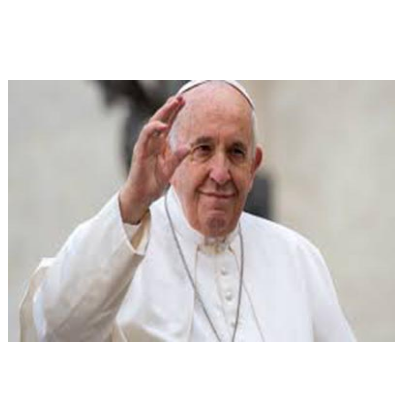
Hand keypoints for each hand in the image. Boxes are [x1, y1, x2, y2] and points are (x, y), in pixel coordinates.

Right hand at [119, 96, 189, 223]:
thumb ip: (177, 158)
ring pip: (152, 125)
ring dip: (163, 114)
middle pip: (160, 121)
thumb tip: (188, 147)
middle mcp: (150, 143)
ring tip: (173, 104)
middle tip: (180, 97)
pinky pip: (145, 138)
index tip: (184, 101)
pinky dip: (153, 130)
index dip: (174, 113)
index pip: (167, 125)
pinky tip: (162, 125)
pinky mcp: (139, 154)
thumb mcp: (170, 170)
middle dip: (170, 108)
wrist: (140, 196)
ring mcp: (143, 147)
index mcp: (158, 145)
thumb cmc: (153, 183)